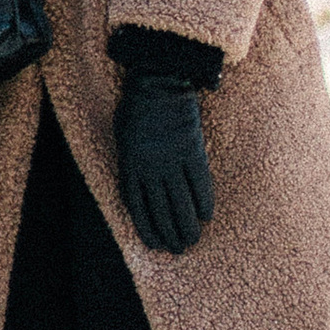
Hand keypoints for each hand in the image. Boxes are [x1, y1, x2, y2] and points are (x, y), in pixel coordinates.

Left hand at [114, 73, 214, 254]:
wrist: (158, 81)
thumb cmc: (136, 106)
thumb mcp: (123, 135)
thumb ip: (131, 161)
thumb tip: (138, 184)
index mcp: (130, 165)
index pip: (138, 207)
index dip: (147, 228)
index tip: (155, 244)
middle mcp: (150, 168)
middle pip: (161, 210)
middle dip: (170, 233)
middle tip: (179, 249)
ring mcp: (172, 161)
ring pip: (181, 202)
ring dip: (187, 225)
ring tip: (192, 241)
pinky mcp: (192, 151)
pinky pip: (199, 183)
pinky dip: (203, 201)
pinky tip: (206, 216)